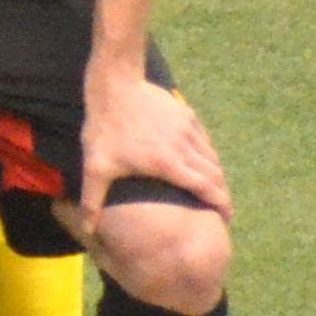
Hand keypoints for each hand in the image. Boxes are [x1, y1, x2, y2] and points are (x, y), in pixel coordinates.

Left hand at [79, 69, 228, 223]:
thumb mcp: (95, 166)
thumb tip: (88, 230)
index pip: (206, 189)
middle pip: (215, 175)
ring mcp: (188, 129)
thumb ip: (93, 200)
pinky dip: (208, 153)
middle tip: (222, 207)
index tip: (226, 217)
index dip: (221, 205)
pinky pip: (204, 139)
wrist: (115, 84)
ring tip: (214, 187)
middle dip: (222, 193)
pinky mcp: (186, 114)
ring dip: (217, 174)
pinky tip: (202, 159)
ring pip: (212, 156)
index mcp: (169, 164)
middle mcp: (185, 148)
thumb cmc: (104, 128)